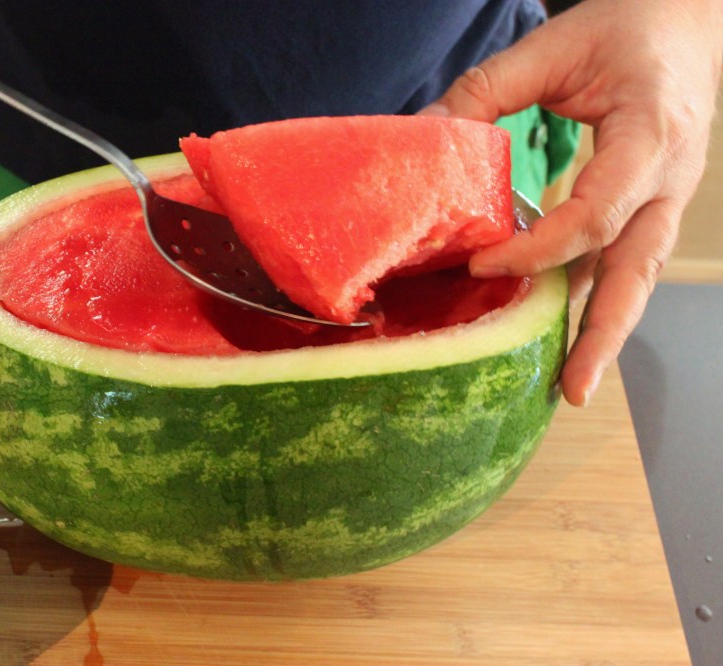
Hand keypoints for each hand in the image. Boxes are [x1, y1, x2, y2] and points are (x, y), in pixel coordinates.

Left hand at [420, 0, 722, 405]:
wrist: (689, 22)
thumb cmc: (628, 28)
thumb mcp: (555, 44)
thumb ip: (486, 89)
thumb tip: (420, 136)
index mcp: (651, 134)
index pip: (596, 212)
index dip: (538, 247)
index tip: (479, 264)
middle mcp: (669, 177)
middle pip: (638, 268)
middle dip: (604, 331)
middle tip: (571, 387)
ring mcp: (667, 197)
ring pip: (639, 276)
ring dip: (607, 331)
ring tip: (573, 384)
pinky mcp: (652, 206)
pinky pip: (627, 262)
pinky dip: (600, 300)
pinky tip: (569, 334)